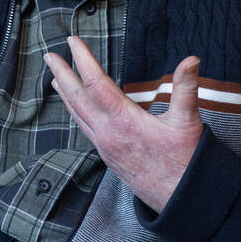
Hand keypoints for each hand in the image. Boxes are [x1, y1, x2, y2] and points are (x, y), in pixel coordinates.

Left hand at [44, 36, 203, 212]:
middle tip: (49, 55)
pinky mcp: (107, 156)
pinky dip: (75, 113)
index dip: (83, 59)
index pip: (96, 82)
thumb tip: (191, 59)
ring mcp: (105, 146)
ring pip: (77, 115)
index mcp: (124, 121)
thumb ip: (186, 88)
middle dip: (62, 74)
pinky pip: (84, 129)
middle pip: (77, 98)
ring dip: (65, 94)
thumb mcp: (188, 122)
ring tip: (55, 78)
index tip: (72, 41)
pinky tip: (76, 109)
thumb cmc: (185, 162)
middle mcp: (108, 133)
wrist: (179, 201)